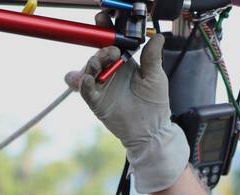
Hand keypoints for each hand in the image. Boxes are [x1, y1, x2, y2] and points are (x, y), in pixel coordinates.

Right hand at [64, 31, 188, 192]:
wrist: (150, 130)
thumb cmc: (154, 103)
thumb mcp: (155, 76)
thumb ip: (152, 57)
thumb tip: (158, 36)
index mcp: (124, 62)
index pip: (112, 42)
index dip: (106, 30)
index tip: (104, 19)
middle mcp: (110, 72)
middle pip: (97, 53)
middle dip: (101, 48)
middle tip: (112, 51)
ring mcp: (101, 85)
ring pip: (89, 68)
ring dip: (92, 62)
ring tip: (100, 62)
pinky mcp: (95, 100)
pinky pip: (84, 89)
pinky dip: (82, 82)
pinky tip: (86, 78)